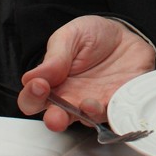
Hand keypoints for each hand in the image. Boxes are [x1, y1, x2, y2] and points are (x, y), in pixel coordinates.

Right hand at [17, 16, 155, 130]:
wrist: (124, 35)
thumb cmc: (93, 36)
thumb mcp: (70, 36)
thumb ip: (54, 57)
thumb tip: (31, 77)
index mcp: (53, 83)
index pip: (32, 100)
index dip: (31, 97)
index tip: (39, 85)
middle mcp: (71, 99)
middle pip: (56, 119)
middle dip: (55, 120)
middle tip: (56, 115)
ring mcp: (95, 103)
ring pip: (87, 119)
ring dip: (86, 115)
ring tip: (87, 104)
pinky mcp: (118, 102)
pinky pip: (115, 112)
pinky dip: (114, 110)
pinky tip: (112, 100)